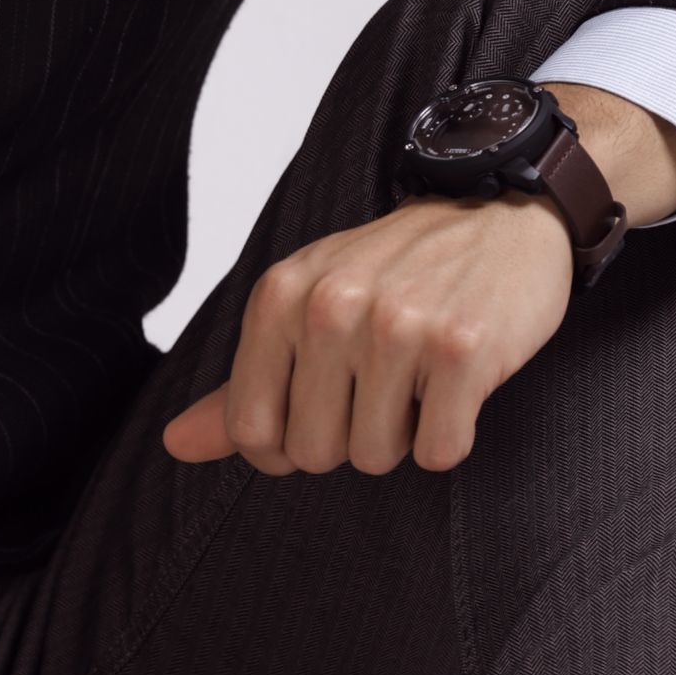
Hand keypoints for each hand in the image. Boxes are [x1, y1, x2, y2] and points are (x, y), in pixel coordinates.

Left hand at [162, 83, 675, 477]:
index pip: (252, 431)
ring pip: (377, 458)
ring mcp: (398, 327)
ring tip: (418, 378)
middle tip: (381, 386)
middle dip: (351, 439)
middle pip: (316, 454)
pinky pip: (439, 451)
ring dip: (403, 436)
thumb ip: (242, 383)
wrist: (499, 216)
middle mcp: (331, 308)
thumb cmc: (395, 271)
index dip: (285, 449)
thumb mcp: (305, 307)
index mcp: (280, 297)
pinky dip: (450, 435)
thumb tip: (175, 444)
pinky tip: (456, 386)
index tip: (319, 419)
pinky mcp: (463, 351)